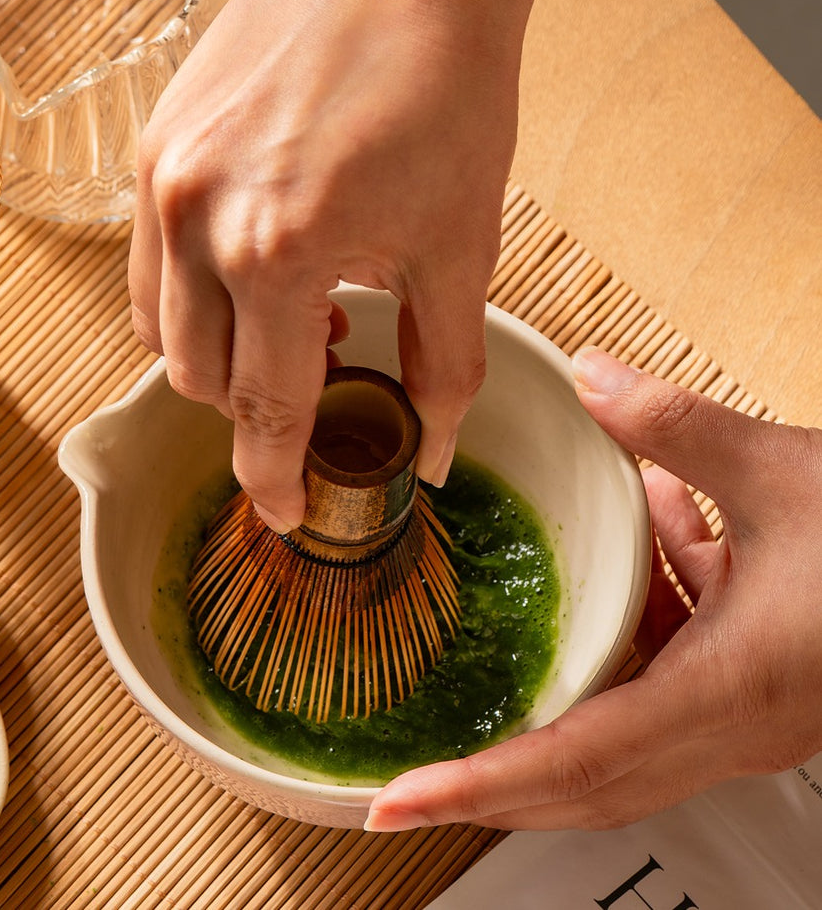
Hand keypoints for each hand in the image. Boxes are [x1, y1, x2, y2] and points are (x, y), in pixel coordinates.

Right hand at [128, 0, 583, 530]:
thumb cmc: (448, 86)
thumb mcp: (460, 241)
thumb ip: (442, 363)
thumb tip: (429, 453)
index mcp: (276, 254)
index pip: (258, 408)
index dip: (273, 475)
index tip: (284, 513)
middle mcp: (196, 217)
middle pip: (196, 376)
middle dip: (251, 406)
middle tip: (318, 385)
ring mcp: (163, 171)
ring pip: (158, 320)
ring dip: (216, 349)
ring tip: (292, 317)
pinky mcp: (155, 134)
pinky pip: (146, 253)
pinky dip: (191, 286)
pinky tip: (254, 258)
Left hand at [366, 348, 821, 830]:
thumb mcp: (782, 470)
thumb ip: (674, 426)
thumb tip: (594, 376)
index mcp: (729, 693)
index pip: (574, 761)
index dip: (479, 788)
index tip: (398, 804)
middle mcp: (734, 726)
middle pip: (586, 777)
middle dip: (493, 780)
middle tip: (406, 781)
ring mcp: (750, 713)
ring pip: (624, 728)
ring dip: (561, 691)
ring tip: (500, 649)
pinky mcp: (763, 683)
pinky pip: (672, 671)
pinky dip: (637, 623)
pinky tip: (651, 542)